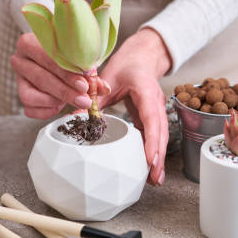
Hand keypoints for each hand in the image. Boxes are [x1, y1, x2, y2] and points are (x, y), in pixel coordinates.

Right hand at [11, 33, 109, 118]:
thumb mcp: (79, 57)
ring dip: (54, 101)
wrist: (54, 54)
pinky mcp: (20, 94)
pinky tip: (59, 106)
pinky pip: (29, 109)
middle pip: (41, 79)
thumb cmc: (67, 53)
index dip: (66, 74)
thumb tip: (103, 88)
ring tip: (70, 99)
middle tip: (84, 99)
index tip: (84, 84)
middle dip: (65, 91)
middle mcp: (19, 60)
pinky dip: (46, 111)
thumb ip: (90, 72)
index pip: (46, 59)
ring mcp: (18, 78)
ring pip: (30, 96)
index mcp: (28, 43)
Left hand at [98, 28, 171, 185]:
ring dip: (159, 158)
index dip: (152, 139)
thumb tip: (76, 117)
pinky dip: (154, 151)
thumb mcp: (108, 78)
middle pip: (161, 132)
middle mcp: (156, 102)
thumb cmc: (126, 65)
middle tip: (154, 177)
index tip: (150, 158)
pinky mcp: (153, 117)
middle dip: (158, 155)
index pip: (151, 117)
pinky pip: (156, 135)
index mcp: (146, 91)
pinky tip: (150, 167)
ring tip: (154, 180)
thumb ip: (95, 98)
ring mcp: (157, 110)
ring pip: (161, 136)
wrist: (142, 57)